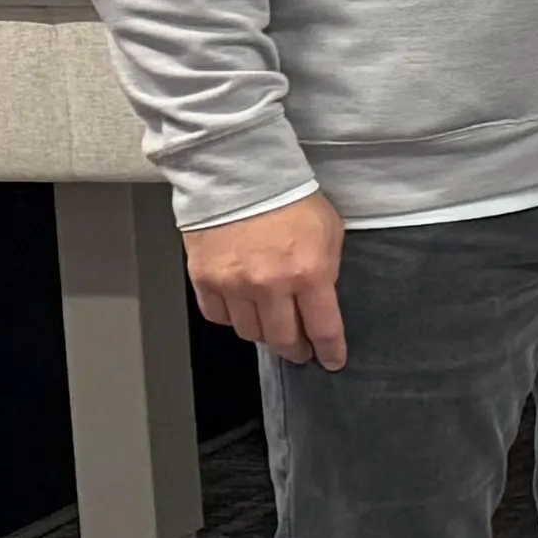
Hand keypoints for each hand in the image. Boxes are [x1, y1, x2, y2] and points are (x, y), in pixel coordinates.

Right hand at [184, 194, 348, 367]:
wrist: (240, 176)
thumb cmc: (292, 198)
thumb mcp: (330, 231)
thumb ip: (327, 269)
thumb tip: (321, 298)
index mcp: (309, 273)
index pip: (322, 328)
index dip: (329, 350)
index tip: (333, 361)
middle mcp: (270, 286)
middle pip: (282, 338)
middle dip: (296, 349)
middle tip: (300, 350)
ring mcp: (233, 285)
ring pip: (249, 332)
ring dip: (264, 334)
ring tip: (272, 327)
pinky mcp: (204, 280)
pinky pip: (218, 316)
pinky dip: (232, 318)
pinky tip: (243, 310)